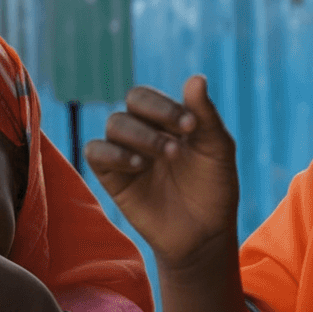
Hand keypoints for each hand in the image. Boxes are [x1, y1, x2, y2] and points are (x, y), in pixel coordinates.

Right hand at [83, 75, 238, 268]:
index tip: (190, 126)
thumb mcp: (217, 150)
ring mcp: (125, 153)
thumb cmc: (213, 188)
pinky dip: (113, 152)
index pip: (152, 95)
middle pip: (132, 101)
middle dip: (154, 113)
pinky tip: (138, 165)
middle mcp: (143, 131)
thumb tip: (196, 78)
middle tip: (178, 141)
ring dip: (140, 135)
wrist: (203, 234)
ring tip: (164, 156)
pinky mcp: (111, 177)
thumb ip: (204, 115)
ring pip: (115, 124)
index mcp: (167, 120)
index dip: (166, 105)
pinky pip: (95, 152)